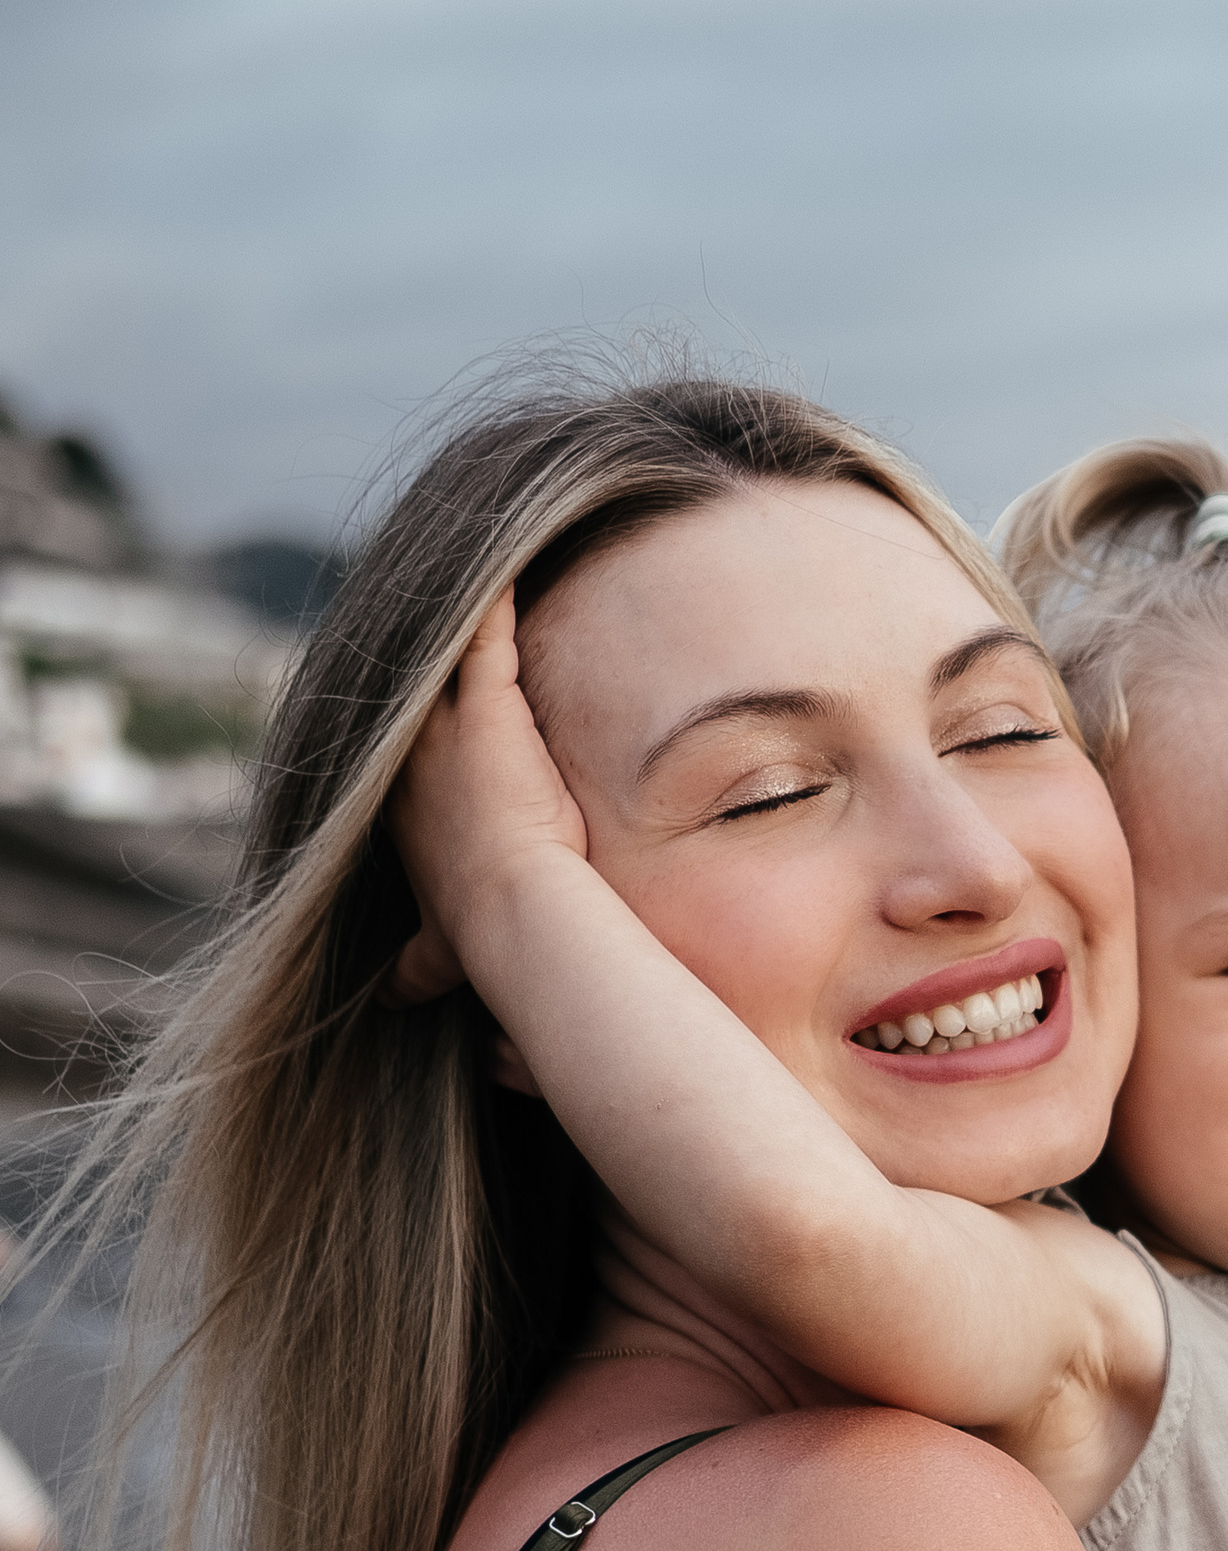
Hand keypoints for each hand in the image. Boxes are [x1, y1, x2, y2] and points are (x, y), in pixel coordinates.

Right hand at [384, 589, 588, 1005]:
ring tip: (463, 564)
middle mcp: (408, 756)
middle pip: (403, 686)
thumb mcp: (438, 949)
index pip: (393, 744)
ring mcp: (442, 725)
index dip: (402, 720)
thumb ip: (415, 967)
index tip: (406, 702)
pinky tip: (509, 551)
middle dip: (414, 651)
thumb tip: (391, 999)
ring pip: (439, 649)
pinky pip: (489, 630)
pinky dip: (497, 591)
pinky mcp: (487, 703)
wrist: (514, 915)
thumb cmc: (483, 934)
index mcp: (398, 803)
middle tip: (419, 610)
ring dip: (451, 611)